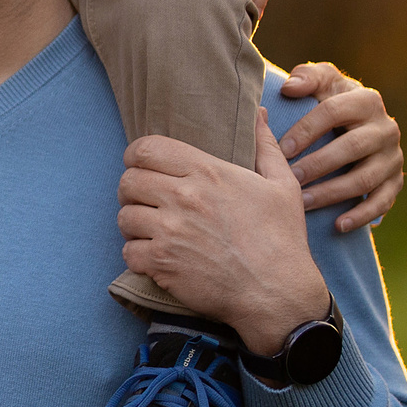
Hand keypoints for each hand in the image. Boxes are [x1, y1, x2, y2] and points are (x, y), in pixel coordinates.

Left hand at [118, 110, 330, 357]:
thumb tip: (258, 113)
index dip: (138, 157)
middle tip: (149, 203)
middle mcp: (184, 197)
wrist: (279, 294)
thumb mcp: (281, 185)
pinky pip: (128, 251)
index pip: (145, 148)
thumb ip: (264, 145)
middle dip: (134, 191)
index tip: (145, 168)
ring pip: (124, 216)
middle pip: (128, 180)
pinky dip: (138, 256)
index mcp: (208, 172)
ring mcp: (170, 231)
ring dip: (135, 224)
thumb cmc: (282, 239)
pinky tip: (158, 257)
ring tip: (154, 231)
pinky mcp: (162, 263)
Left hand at [277, 61, 403, 231]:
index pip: (333, 112)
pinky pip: (382, 202)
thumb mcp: (322, 82)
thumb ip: (307, 77)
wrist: (359, 122)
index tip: (281, 149)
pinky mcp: (395, 182)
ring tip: (303, 202)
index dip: (306, 130)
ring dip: (333, 193)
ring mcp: (393, 158)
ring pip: (365, 179)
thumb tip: (290, 87)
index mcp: (366, 100)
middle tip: (289, 178)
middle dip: (318, 164)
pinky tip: (337, 225)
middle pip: (352, 148)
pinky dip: (361, 215)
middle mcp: (386, 128)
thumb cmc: (330, 100)